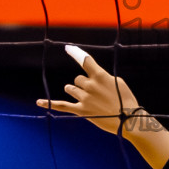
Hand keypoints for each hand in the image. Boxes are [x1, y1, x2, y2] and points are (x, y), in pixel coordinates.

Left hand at [37, 46, 168, 168]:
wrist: (128, 120)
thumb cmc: (126, 100)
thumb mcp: (118, 82)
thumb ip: (102, 78)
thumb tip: (93, 78)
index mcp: (100, 76)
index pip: (85, 60)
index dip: (76, 53)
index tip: (68, 48)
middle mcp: (90, 85)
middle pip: (77, 79)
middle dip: (84, 84)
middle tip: (96, 94)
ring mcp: (84, 98)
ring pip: (70, 89)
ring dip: (76, 91)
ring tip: (88, 99)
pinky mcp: (81, 110)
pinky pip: (62, 105)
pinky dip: (50, 104)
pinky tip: (39, 102)